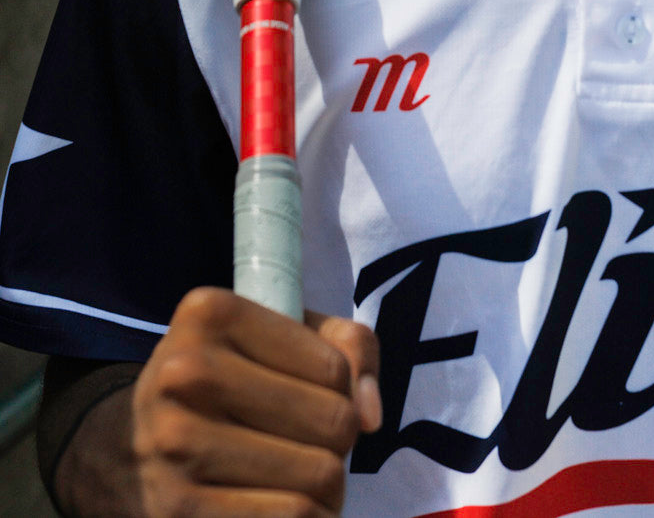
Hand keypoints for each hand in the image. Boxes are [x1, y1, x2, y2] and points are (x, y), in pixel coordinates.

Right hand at [129, 287, 380, 516]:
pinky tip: (291, 507)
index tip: (317, 396)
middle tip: (316, 444)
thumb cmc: (224, 380)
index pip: (335, 368)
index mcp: (210, 313)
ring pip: (317, 477)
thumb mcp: (278, 336)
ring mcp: (176, 443)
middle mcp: (185, 372)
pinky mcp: (177, 509)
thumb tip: (371, 415)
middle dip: (340, 442)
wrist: (124, 448)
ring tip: (306, 477)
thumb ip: (347, 348)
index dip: (343, 390)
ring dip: (329, 487)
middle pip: (333, 423)